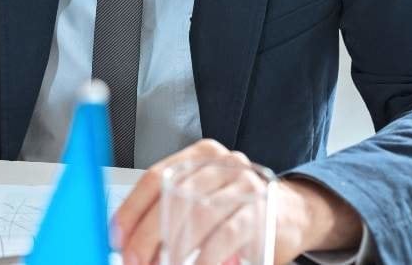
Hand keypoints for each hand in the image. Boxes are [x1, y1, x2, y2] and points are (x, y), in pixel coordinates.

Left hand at [110, 140, 361, 264]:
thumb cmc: (239, 209)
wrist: (296, 213)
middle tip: (135, 260)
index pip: (155, 177)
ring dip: (175, 248)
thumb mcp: (202, 201)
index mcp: (199, 156)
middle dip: (148, 234)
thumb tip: (128, 241)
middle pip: (173, 196)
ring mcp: (243, 184)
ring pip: (198, 214)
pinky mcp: (261, 209)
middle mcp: (221, 163)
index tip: (115, 236)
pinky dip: (206, 257)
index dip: (131, 209)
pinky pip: (226, 234)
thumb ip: (168, 212)